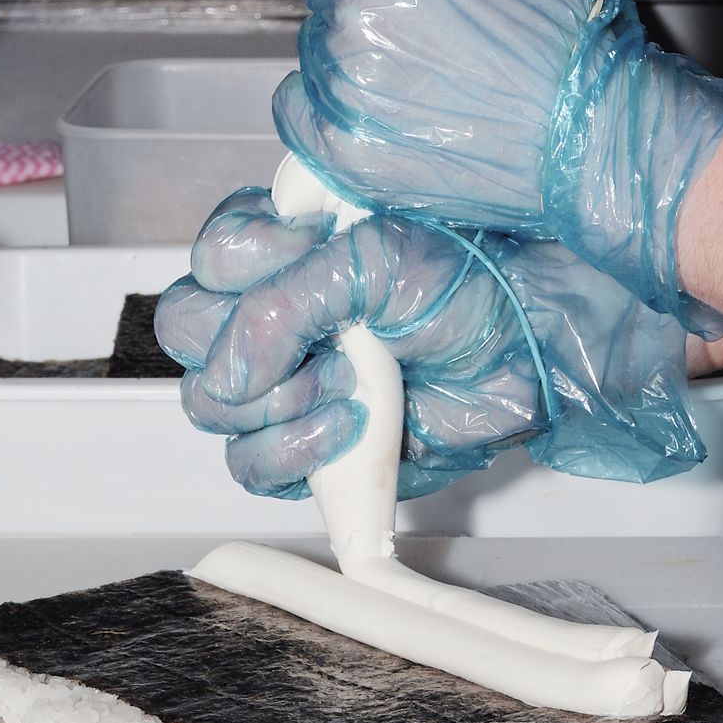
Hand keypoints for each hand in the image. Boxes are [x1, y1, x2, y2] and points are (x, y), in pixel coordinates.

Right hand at [154, 186, 708, 499]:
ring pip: (219, 414)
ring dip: (277, 405)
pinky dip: (296, 453)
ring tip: (348, 384)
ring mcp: (290, 382)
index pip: (208, 265)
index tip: (297, 257)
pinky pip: (259, 469)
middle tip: (322, 343)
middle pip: (193, 345)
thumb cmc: (466, 280)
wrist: (528, 339)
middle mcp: (273, 317)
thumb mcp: (370, 262)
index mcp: (279, 252)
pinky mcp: (315, 443)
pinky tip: (350, 423)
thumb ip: (286, 303)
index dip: (241, 269)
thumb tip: (229, 368)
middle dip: (252, 352)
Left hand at [269, 0, 722, 333]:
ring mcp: (344, 83)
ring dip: (358, 46)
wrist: (595, 133)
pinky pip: (296, 110)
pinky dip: (325, 107)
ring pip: (319, 43)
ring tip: (428, 64)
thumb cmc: (577, 32)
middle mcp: (357, 10)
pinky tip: (382, 104)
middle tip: (430, 10)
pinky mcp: (342, 147)